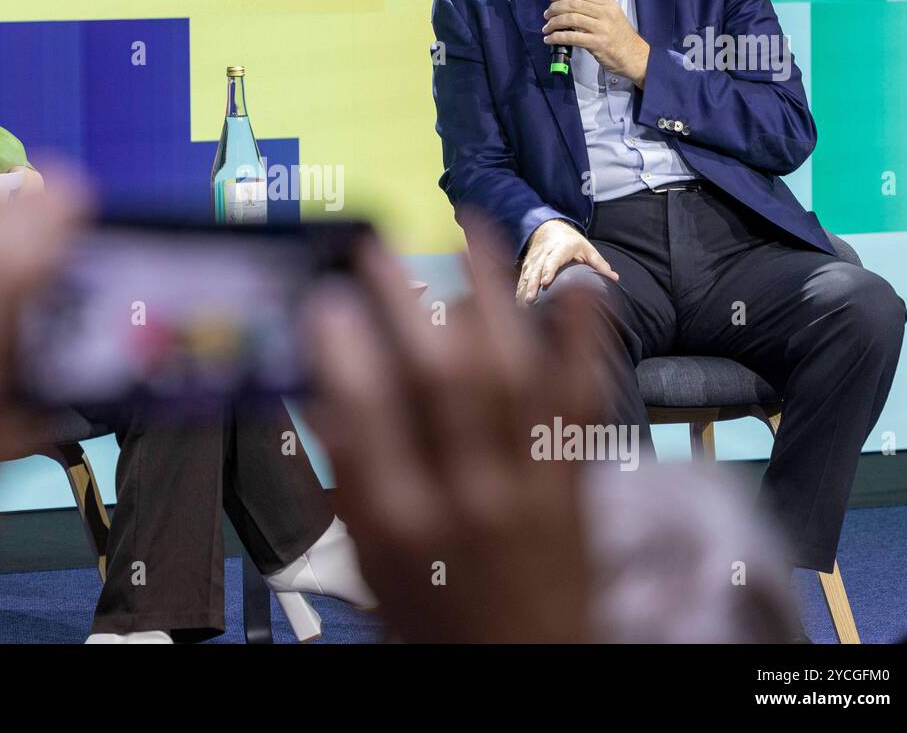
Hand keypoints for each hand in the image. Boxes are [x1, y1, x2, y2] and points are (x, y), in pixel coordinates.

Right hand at [302, 217, 605, 642]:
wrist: (526, 675)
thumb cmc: (435, 621)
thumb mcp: (367, 560)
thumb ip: (347, 476)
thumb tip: (322, 393)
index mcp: (397, 524)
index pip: (362, 417)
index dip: (340, 347)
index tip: (323, 296)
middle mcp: (465, 497)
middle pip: (437, 378)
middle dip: (403, 299)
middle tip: (377, 247)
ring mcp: (528, 486)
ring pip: (512, 371)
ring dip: (491, 291)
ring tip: (468, 231)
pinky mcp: (576, 483)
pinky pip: (584, 399)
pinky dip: (584, 338)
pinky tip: (579, 286)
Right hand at [517, 218, 617, 304]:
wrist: (549, 230)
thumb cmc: (573, 243)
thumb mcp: (588, 249)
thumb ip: (599, 264)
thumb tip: (615, 278)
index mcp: (560, 249)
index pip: (553, 260)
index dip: (548, 270)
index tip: (545, 282)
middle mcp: (544, 254)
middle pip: (536, 270)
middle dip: (532, 286)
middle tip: (530, 300)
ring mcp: (533, 261)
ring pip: (527, 276)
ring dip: (523, 291)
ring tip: (523, 306)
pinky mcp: (527, 266)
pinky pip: (522, 280)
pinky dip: (519, 292)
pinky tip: (518, 306)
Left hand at [543, 0, 648, 85]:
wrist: (634, 56)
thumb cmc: (619, 37)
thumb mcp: (611, 16)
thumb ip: (593, 9)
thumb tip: (568, 6)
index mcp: (607, 3)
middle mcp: (605, 13)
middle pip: (573, 4)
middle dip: (555, 8)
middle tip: (547, 14)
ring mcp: (602, 28)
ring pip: (570, 19)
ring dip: (554, 22)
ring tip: (547, 27)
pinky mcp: (597, 43)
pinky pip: (571, 37)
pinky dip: (557, 37)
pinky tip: (550, 39)